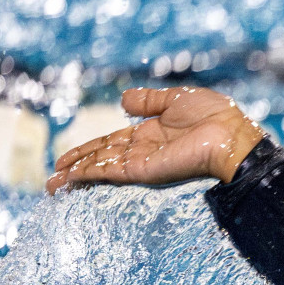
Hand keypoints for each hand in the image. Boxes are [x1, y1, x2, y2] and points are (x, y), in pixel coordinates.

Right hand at [46, 87, 264, 193]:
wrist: (230, 134)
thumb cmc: (213, 116)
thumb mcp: (174, 99)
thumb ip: (147, 101)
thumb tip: (122, 100)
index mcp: (150, 134)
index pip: (111, 144)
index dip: (88, 150)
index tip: (67, 159)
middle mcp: (144, 150)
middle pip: (101, 159)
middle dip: (76, 168)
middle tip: (53, 179)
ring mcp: (144, 162)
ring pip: (102, 168)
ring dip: (76, 175)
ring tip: (53, 185)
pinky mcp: (146, 170)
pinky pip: (112, 171)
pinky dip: (90, 173)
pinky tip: (71, 177)